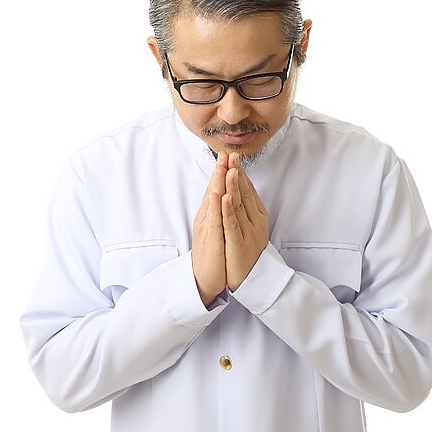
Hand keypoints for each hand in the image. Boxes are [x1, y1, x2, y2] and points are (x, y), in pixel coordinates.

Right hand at [191, 151, 227, 307]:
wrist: (203, 278)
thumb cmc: (213, 254)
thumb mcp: (217, 229)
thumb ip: (219, 212)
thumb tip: (223, 196)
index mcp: (210, 215)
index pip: (216, 189)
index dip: (222, 172)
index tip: (228, 155)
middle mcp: (206, 219)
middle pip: (213, 191)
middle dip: (219, 171)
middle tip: (224, 153)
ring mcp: (207, 229)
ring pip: (212, 203)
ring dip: (217, 184)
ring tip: (222, 167)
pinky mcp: (210, 241)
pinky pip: (214, 222)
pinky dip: (216, 208)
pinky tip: (218, 196)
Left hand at [221, 152, 269, 291]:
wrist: (251, 280)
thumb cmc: (246, 252)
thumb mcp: (247, 226)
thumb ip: (245, 208)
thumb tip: (240, 189)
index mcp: (257, 216)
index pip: (247, 190)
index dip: (239, 173)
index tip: (233, 156)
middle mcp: (254, 222)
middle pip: (243, 193)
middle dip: (236, 173)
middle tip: (231, 155)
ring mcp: (247, 232)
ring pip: (238, 206)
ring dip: (233, 186)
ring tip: (229, 169)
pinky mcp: (238, 244)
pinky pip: (231, 224)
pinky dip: (227, 210)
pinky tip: (223, 197)